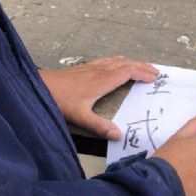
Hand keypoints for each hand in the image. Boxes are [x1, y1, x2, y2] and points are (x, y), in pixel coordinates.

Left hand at [39, 56, 157, 139]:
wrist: (40, 86)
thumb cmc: (60, 100)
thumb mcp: (80, 116)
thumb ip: (99, 126)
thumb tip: (118, 135)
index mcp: (102, 80)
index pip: (128, 71)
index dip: (143, 73)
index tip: (155, 77)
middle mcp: (99, 70)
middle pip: (125, 63)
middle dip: (142, 66)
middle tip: (156, 72)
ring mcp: (91, 67)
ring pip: (116, 60)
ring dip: (131, 62)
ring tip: (142, 67)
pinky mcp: (84, 67)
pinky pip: (106, 60)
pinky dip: (118, 61)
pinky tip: (116, 63)